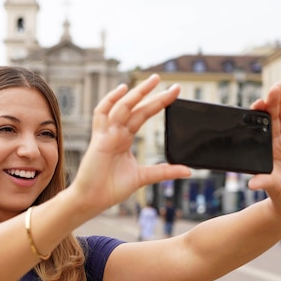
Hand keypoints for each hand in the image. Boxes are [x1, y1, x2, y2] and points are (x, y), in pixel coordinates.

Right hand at [71, 74, 189, 211]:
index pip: (144, 114)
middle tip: (169, 82)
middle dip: (152, 93)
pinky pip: (101, 114)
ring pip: (122, 106)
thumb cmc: (111, 188)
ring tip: (153, 81)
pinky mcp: (99, 138)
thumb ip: (164, 171)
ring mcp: (107, 133)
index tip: (174, 92)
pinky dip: (110, 100)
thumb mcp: (143, 177)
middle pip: (136, 107)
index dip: (158, 103)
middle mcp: (116, 132)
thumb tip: (187, 171)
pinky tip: (122, 89)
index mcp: (125, 139)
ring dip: (137, 93)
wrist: (92, 199)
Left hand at [248, 83, 280, 217]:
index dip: (259, 115)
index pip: (260, 128)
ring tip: (280, 87)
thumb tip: (253, 183)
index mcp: (265, 150)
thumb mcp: (273, 188)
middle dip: (272, 103)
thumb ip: (265, 182)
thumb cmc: (280, 196)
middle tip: (272, 88)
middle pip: (273, 119)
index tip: (257, 103)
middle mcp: (276, 144)